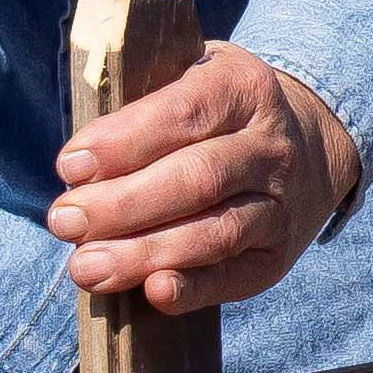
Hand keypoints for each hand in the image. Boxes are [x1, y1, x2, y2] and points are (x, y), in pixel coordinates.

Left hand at [49, 47, 364, 316]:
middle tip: (64, 221)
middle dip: (123, 205)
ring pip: (216, 232)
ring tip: (87, 268)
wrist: (309, 147)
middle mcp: (272, 147)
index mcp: (243, 89)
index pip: (182, 114)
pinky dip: (196, 288)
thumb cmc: (217, 114)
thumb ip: (141, 111)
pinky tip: (154, 292)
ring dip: (146, 253)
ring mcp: (281, 205)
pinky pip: (237, 276)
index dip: (123, 142)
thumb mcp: (189, 80)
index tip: (69, 166)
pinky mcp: (278, 256)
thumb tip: (78, 172)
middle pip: (197, 178)